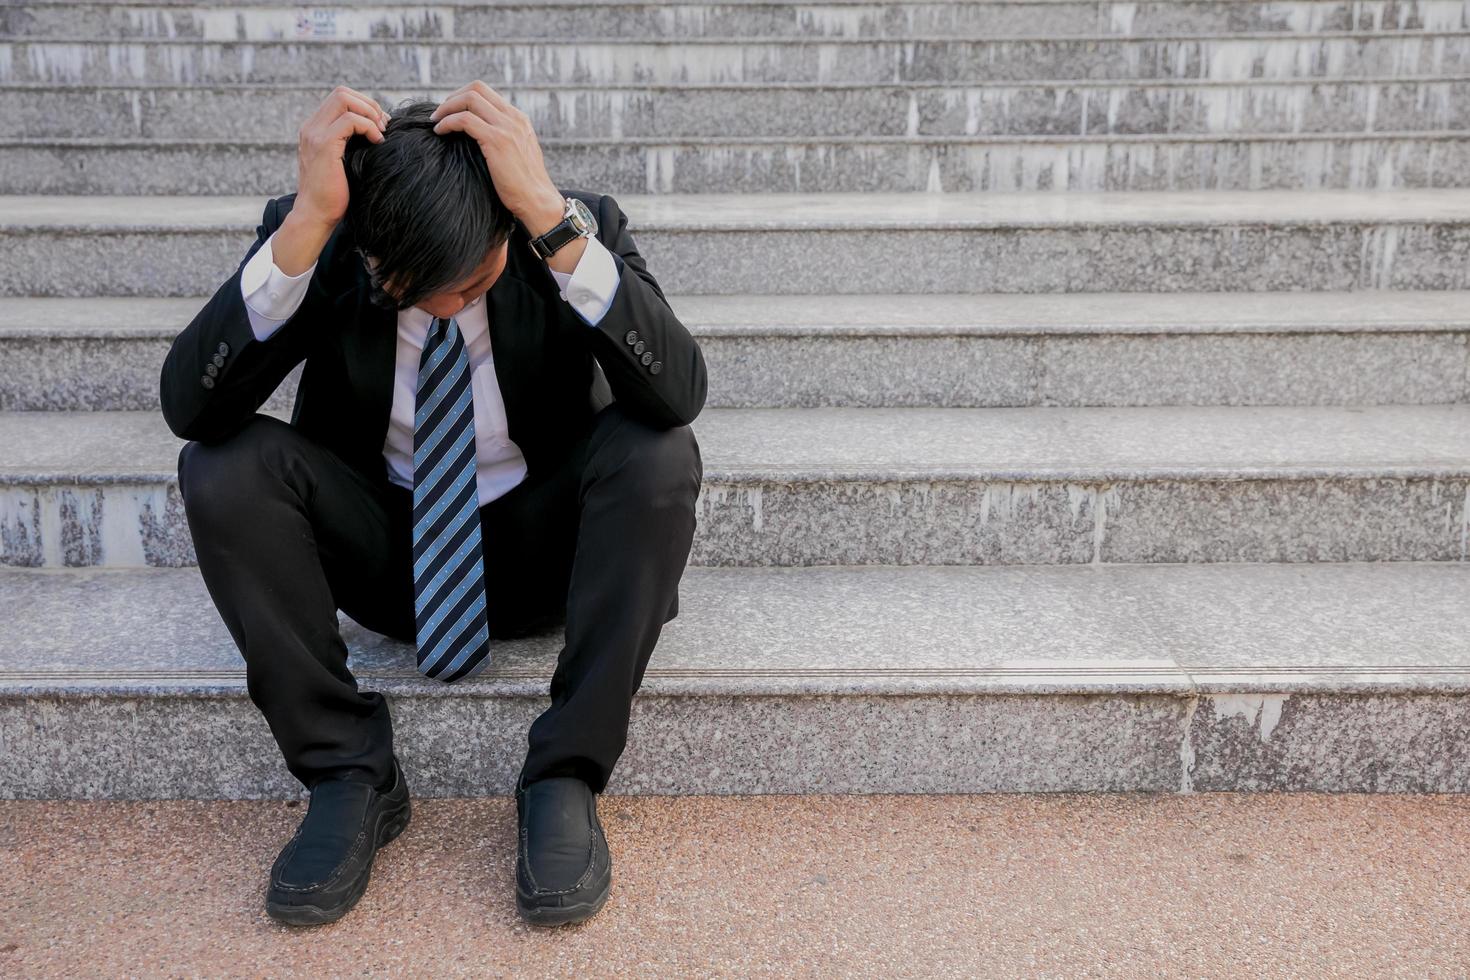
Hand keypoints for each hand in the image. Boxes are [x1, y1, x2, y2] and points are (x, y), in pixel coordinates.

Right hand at [294, 84, 390, 230]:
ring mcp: (315, 134)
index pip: (340, 97)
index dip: (364, 105)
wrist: (316, 215)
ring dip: (370, 113)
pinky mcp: (323, 145)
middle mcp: (311, 127)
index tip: (380, 125)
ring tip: (381, 134)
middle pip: (342, 92)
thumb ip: (350, 143)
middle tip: (383, 126)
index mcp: (315, 128)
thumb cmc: (334, 194)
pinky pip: (350, 120)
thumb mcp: (343, 162)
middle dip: (369, 104)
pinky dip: (368, 127)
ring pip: (344, 99)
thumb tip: (377, 130)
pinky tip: (377, 142)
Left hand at [428, 81, 561, 225]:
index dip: (463, 97)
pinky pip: (464, 119)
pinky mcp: (497, 140)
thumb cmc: (524, 186)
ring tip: (435, 122)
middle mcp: (514, 118)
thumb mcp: (517, 155)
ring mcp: (507, 127)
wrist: (537, 202)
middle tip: (439, 114)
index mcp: (518, 119)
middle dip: (452, 97)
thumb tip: (478, 137)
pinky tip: (439, 132)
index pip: (486, 92)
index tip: (450, 112)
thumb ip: (503, 140)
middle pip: (476, 88)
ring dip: (446, 108)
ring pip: (469, 99)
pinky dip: (447, 122)